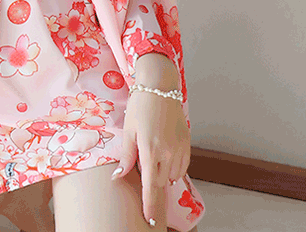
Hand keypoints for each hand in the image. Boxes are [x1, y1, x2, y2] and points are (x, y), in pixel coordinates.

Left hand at [111, 89, 190, 225]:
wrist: (160, 87)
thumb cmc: (140, 106)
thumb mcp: (128, 130)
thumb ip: (126, 156)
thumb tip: (118, 177)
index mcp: (149, 150)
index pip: (150, 187)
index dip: (150, 206)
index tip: (150, 220)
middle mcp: (167, 152)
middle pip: (161, 184)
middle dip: (153, 190)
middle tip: (147, 190)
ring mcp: (179, 149)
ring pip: (172, 176)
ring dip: (162, 177)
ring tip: (153, 161)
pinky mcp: (187, 143)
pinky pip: (182, 167)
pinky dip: (173, 169)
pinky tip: (164, 159)